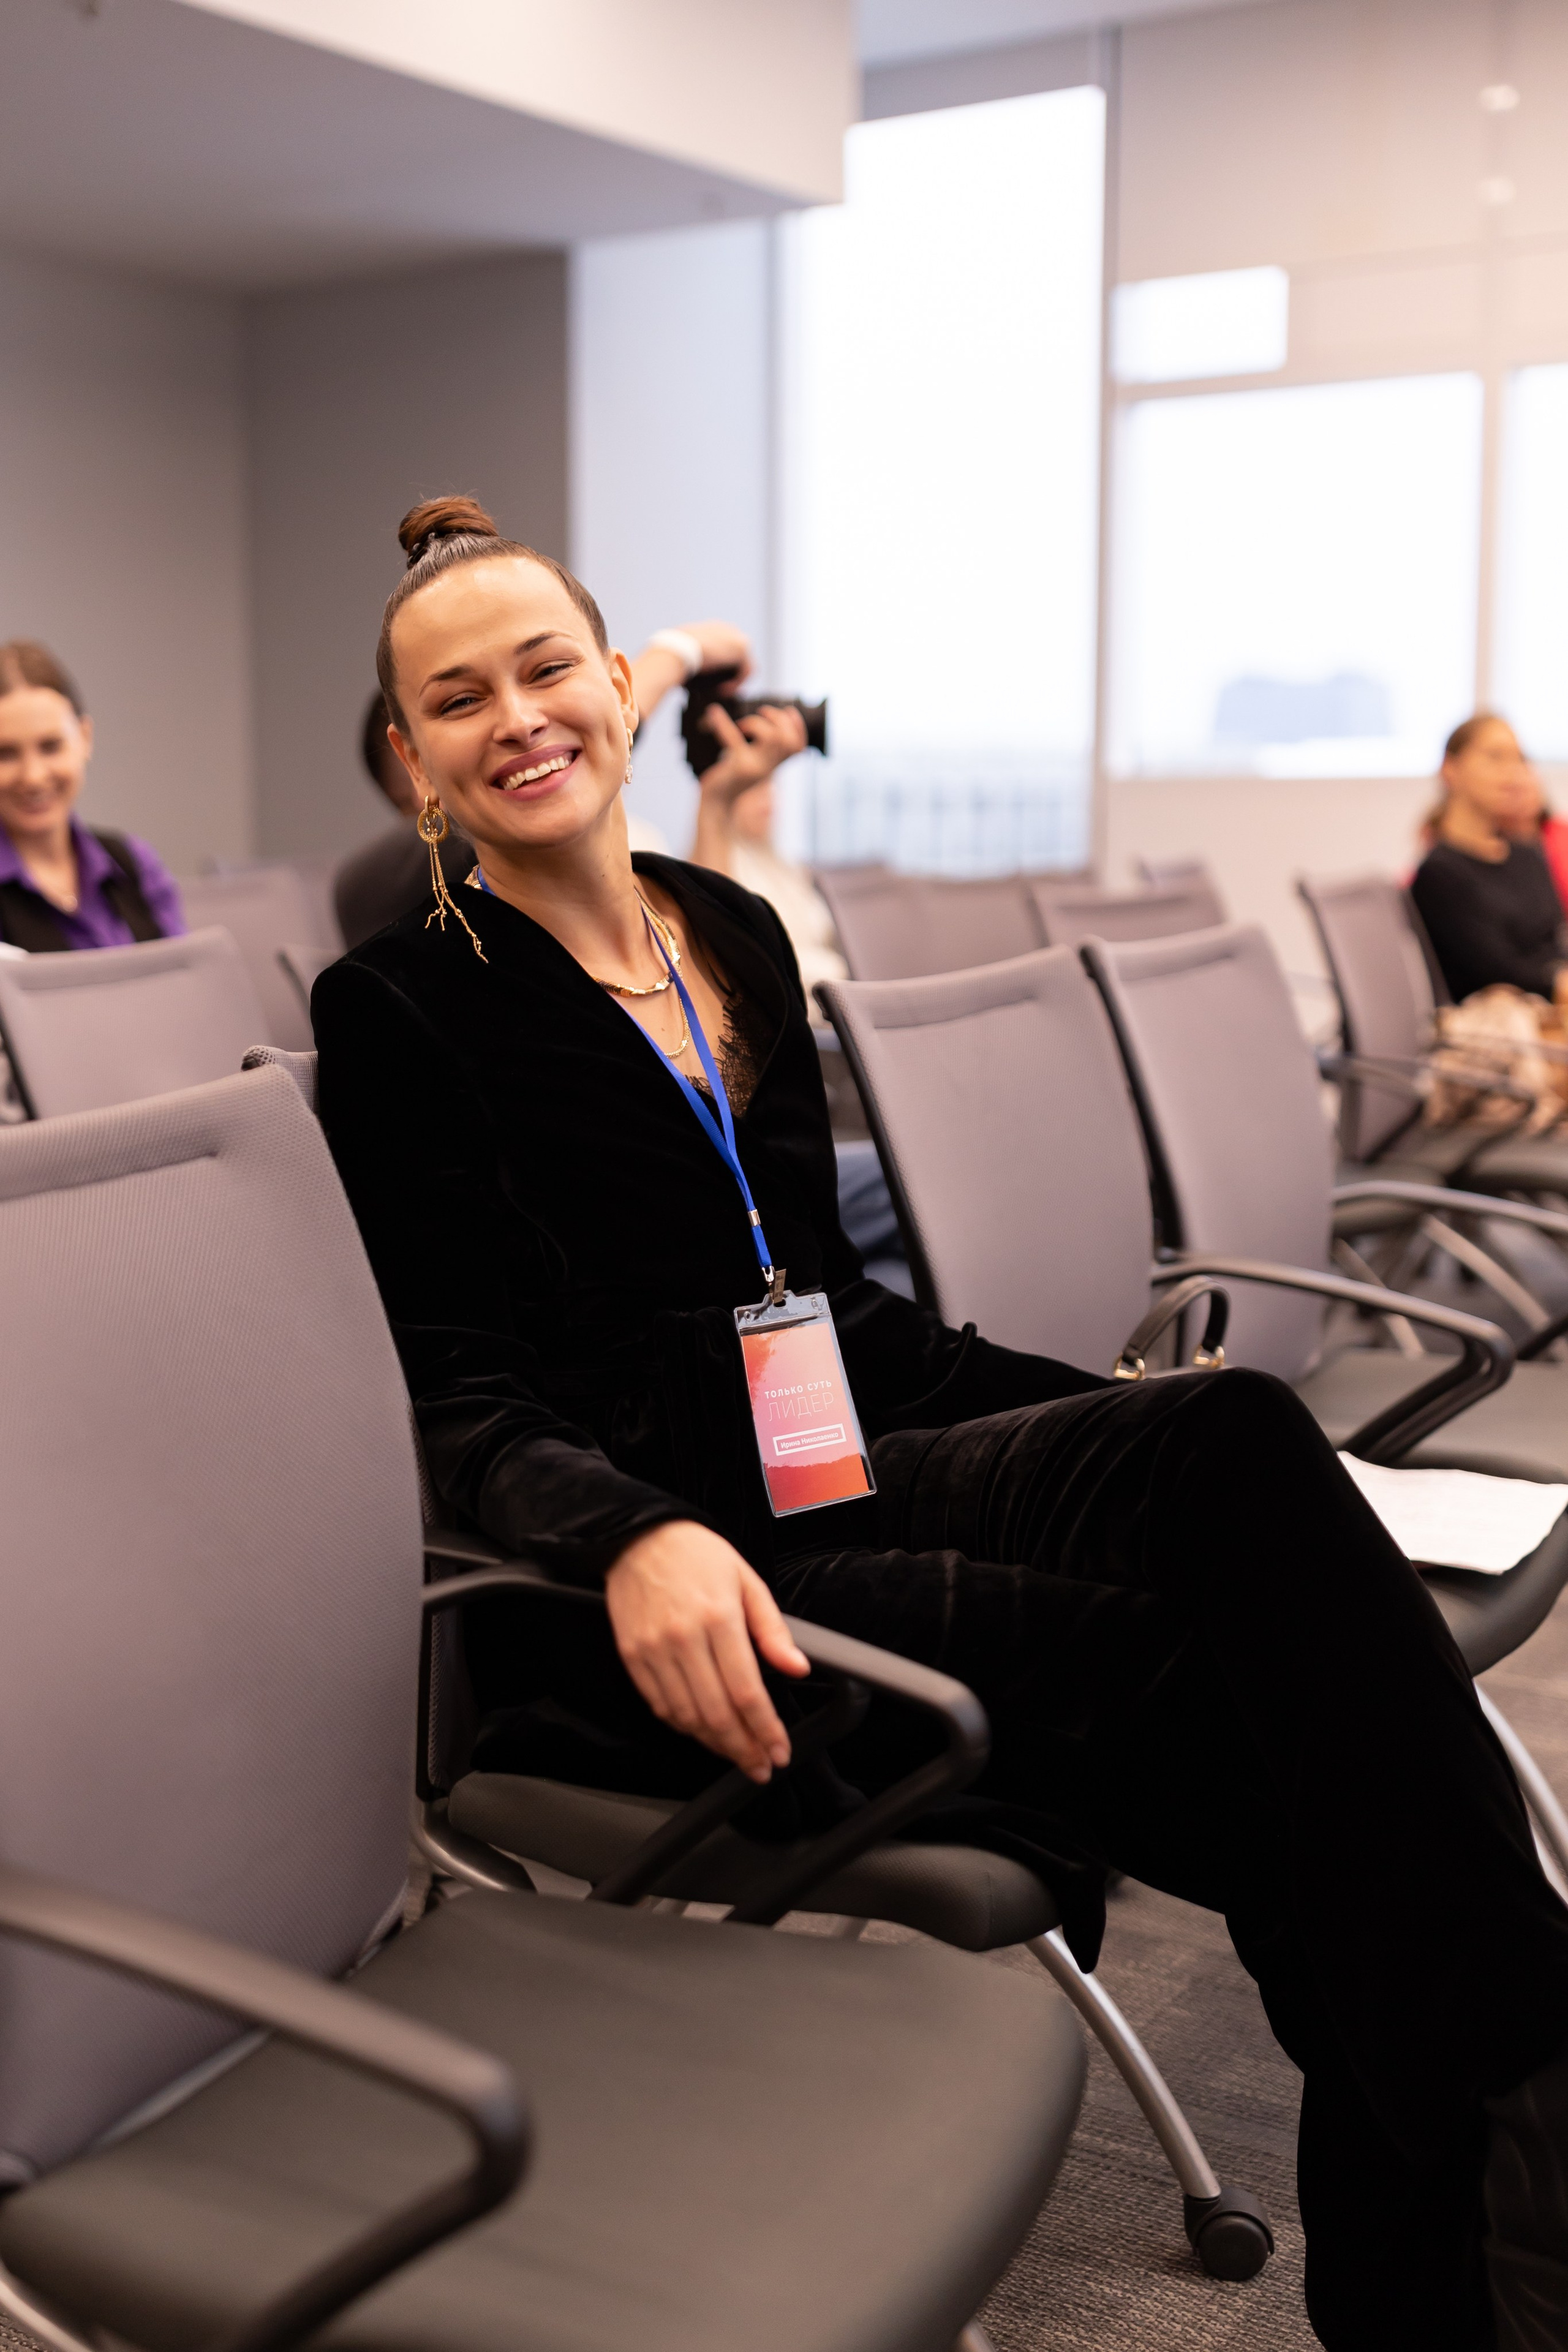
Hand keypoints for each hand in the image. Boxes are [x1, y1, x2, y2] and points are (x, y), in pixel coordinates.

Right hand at [605, 1521, 809, 1781]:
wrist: (637, 1536)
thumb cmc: (697, 1554)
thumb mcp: (747, 1581)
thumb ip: (772, 1630)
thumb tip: (797, 1667)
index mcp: (719, 1618)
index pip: (747, 1691)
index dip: (766, 1729)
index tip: (779, 1750)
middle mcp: (683, 1638)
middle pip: (717, 1713)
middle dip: (743, 1748)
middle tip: (761, 1766)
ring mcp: (653, 1650)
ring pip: (687, 1716)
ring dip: (715, 1743)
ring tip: (736, 1753)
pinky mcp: (632, 1656)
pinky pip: (659, 1705)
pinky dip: (683, 1726)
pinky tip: (702, 1731)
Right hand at [628, 623, 754, 728]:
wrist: (675, 651)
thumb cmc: (672, 657)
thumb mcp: (683, 660)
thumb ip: (693, 665)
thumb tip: (685, 679)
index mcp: (713, 630)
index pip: (726, 651)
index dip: (723, 671)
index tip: (714, 686)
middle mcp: (726, 629)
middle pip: (737, 659)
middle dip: (731, 677)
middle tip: (721, 692)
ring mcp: (736, 636)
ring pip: (743, 666)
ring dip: (733, 682)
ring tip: (720, 693)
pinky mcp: (742, 647)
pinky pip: (747, 670)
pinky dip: (737, 683)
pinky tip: (722, 690)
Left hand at [699, 701, 808, 811]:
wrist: (716, 805)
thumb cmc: (731, 781)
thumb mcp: (751, 764)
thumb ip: (761, 749)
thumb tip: (764, 721)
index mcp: (774, 766)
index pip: (798, 745)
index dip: (797, 725)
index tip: (786, 710)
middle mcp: (769, 768)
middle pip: (789, 740)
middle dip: (778, 719)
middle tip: (761, 713)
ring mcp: (756, 768)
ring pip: (772, 738)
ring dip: (757, 722)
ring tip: (742, 724)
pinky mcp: (738, 768)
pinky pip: (734, 739)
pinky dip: (722, 723)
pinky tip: (713, 713)